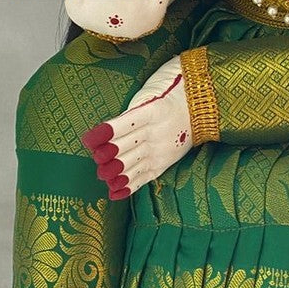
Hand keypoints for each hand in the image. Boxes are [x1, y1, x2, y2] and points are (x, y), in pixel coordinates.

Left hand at [81, 52, 192, 198]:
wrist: (200, 108)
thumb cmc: (168, 96)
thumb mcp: (150, 95)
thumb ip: (130, 114)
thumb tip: (106, 135)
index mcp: (153, 111)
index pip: (125, 124)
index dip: (105, 133)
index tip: (88, 139)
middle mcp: (158, 132)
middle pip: (128, 147)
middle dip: (108, 155)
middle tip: (95, 158)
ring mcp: (162, 150)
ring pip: (134, 164)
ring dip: (115, 172)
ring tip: (102, 175)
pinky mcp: (164, 163)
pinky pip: (145, 177)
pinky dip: (129, 186)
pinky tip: (114, 192)